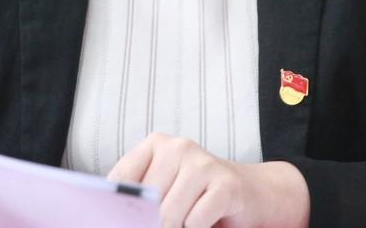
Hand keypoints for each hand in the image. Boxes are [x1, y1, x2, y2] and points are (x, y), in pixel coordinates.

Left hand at [106, 132, 309, 227]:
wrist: (252, 192)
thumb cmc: (199, 195)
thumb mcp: (165, 189)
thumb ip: (141, 198)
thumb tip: (114, 217)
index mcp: (156, 144)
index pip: (120, 180)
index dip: (118, 210)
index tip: (123, 220)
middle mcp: (178, 147)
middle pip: (146, 202)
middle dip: (153, 223)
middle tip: (168, 222)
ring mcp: (203, 163)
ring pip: (170, 215)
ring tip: (188, 222)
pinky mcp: (226, 184)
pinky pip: (196, 222)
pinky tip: (207, 221)